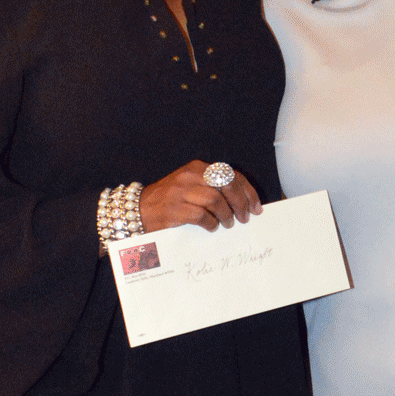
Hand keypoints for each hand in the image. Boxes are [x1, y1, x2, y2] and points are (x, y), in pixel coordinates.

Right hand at [138, 161, 262, 232]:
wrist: (137, 209)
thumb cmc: (169, 200)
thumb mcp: (190, 185)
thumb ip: (212, 188)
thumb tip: (243, 203)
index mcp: (197, 167)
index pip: (231, 175)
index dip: (248, 192)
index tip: (256, 207)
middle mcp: (190, 176)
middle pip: (226, 185)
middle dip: (241, 203)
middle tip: (245, 218)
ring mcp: (181, 191)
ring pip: (216, 200)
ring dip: (227, 215)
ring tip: (228, 224)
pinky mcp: (175, 208)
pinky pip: (202, 216)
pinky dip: (211, 223)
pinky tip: (212, 227)